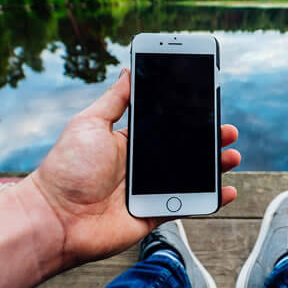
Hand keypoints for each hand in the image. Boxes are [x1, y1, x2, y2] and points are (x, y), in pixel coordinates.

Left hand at [28, 68, 240, 268]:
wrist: (55, 218)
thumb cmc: (68, 168)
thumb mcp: (90, 123)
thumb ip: (115, 100)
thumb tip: (128, 70)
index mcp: (128, 143)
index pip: (166, 127)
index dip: (188, 118)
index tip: (207, 107)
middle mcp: (142, 166)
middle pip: (184, 151)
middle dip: (209, 140)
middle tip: (227, 131)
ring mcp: (149, 191)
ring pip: (191, 177)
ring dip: (215, 167)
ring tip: (232, 156)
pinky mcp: (154, 214)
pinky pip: (188, 206)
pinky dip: (209, 200)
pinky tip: (226, 191)